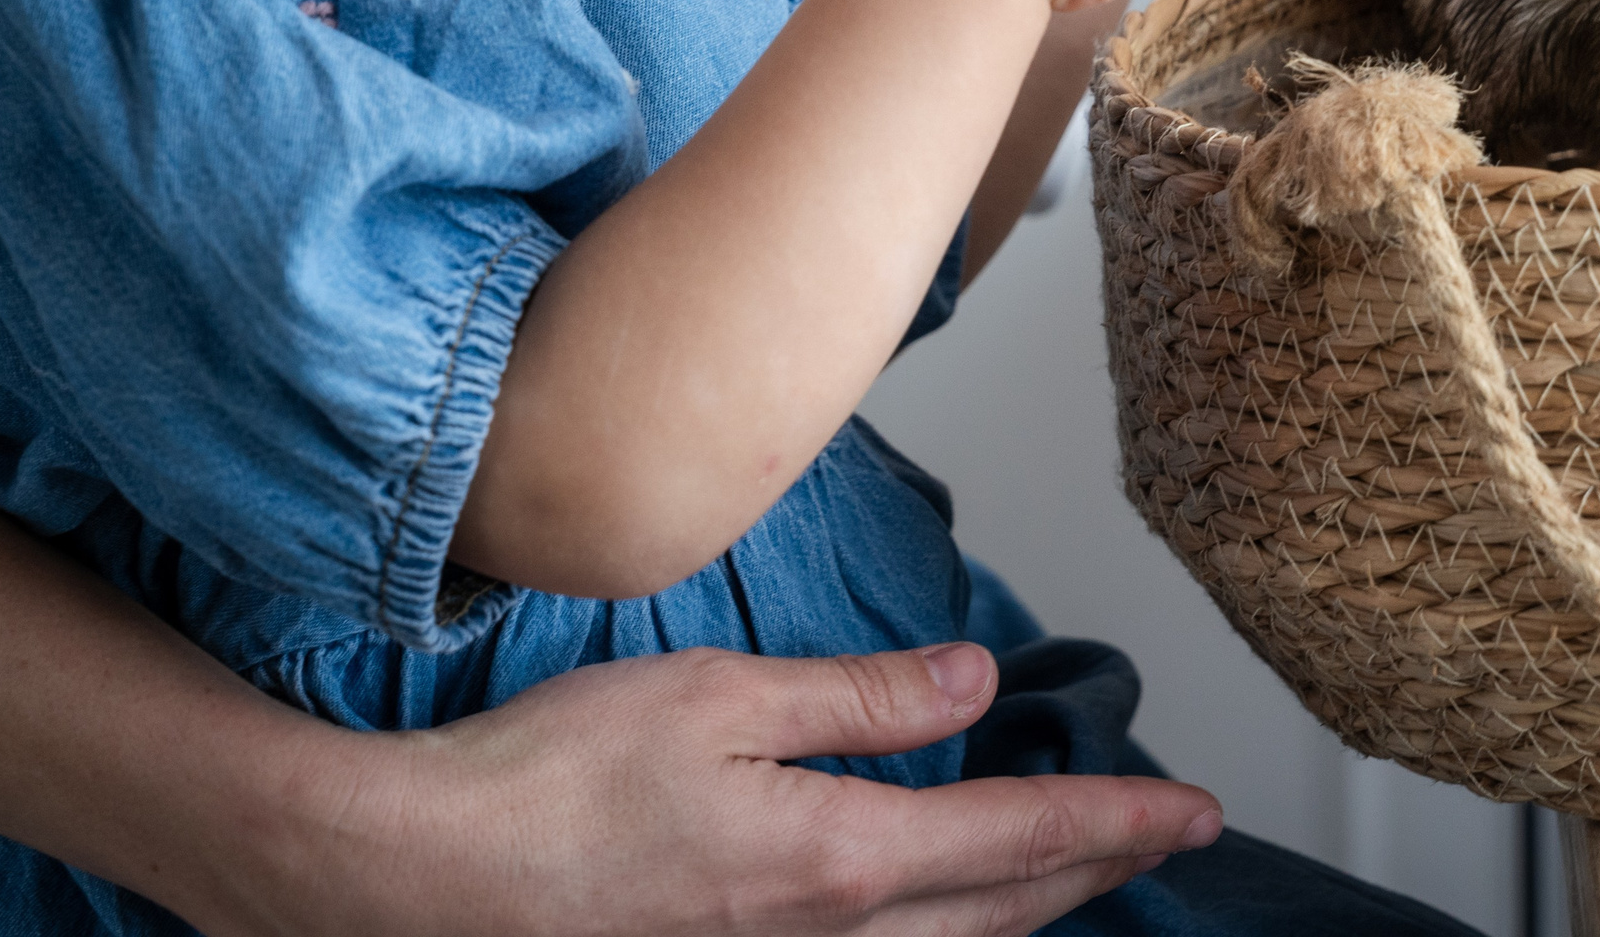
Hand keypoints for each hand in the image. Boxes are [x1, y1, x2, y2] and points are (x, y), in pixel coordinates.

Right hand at [284, 644, 1220, 936]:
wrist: (406, 886)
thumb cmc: (544, 782)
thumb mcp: (717, 697)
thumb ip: (860, 698)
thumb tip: (976, 686)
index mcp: (831, 861)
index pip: (1019, 843)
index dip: (1118, 824)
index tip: (1192, 808)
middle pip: (1003, 917)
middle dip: (1097, 874)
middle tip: (1168, 835)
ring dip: (1026, 920)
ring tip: (1078, 878)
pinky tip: (942, 922)